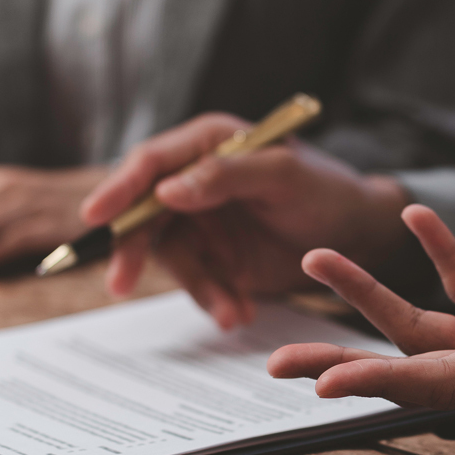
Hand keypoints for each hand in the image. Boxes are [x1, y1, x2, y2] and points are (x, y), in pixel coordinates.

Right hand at [81, 113, 411, 328]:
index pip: (151, 162)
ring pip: (171, 258)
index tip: (95, 216)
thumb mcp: (282, 176)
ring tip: (233, 312)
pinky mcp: (214, 257)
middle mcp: (194, 179)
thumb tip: (165, 190)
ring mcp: (201, 221)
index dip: (119, 188)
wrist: (359, 237)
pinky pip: (198, 282)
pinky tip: (240, 312)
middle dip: (134, 251)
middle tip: (120, 285)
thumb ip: (225, 175)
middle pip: (143, 213)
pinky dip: (214, 300)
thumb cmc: (326, 191)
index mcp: (207, 142)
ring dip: (197, 287)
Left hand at [267, 178, 454, 407]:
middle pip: (416, 371)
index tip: (326, 383)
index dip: (386, 383)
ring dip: (369, 300)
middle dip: (346, 366)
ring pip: (426, 333)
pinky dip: (435, 258)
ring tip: (313, 262)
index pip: (451, 380)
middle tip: (276, 363)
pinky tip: (412, 218)